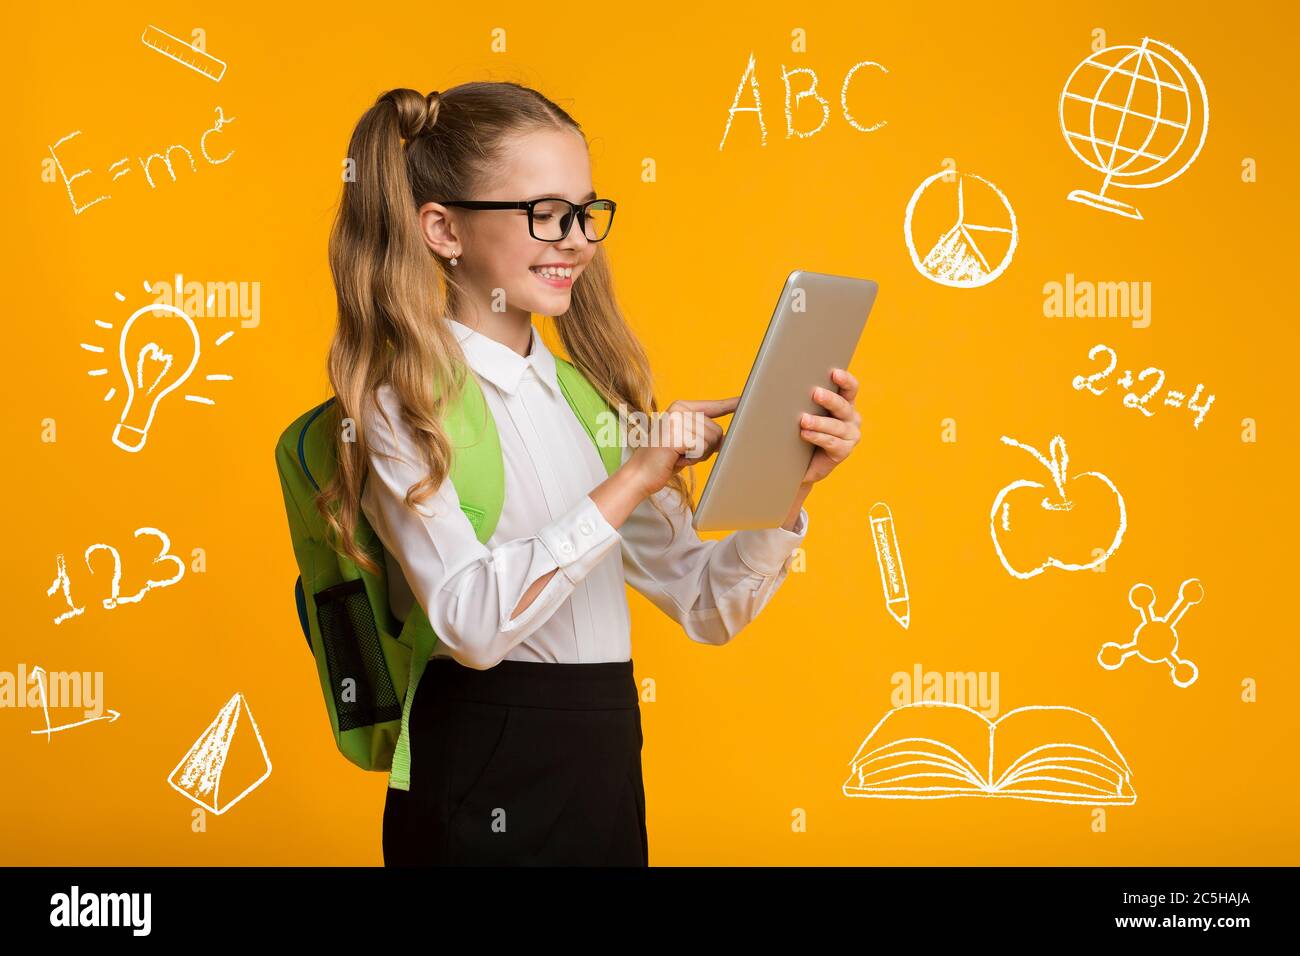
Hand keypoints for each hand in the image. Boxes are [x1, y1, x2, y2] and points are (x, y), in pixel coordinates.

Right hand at [627, 397, 738, 496]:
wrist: (639, 474)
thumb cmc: (663, 461)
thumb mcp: (688, 444)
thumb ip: (706, 436)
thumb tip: (728, 438)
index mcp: (681, 408)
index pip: (714, 406)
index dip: (732, 404)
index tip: (748, 399)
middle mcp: (679, 410)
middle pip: (717, 430)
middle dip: (706, 448)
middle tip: (683, 453)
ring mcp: (677, 420)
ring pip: (711, 440)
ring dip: (699, 455)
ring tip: (678, 455)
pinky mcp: (676, 434)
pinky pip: (702, 447)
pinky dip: (693, 458)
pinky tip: (676, 458)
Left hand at [798, 368, 860, 484]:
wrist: (802, 461)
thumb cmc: (803, 430)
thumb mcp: (807, 411)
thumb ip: (806, 398)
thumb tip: (790, 381)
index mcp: (845, 403)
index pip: (851, 388)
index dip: (845, 380)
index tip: (834, 373)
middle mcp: (851, 418)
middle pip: (843, 406)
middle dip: (829, 399)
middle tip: (815, 394)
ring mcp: (850, 435)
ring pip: (836, 426)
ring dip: (819, 422)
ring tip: (804, 420)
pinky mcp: (844, 451)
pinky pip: (831, 442)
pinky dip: (817, 437)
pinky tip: (805, 434)